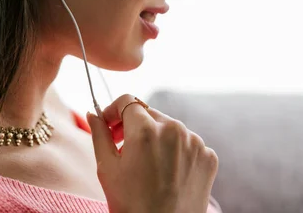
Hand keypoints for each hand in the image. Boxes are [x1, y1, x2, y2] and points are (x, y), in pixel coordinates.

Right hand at [86, 94, 218, 212]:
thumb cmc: (131, 206)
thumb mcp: (107, 169)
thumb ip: (99, 134)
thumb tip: (93, 114)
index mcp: (145, 129)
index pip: (127, 101)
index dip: (114, 111)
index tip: (109, 125)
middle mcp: (174, 129)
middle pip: (149, 114)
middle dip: (134, 126)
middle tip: (124, 150)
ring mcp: (195, 143)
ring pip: (170, 128)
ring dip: (156, 139)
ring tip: (147, 166)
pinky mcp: (209, 157)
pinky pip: (188, 144)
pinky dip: (177, 153)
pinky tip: (167, 174)